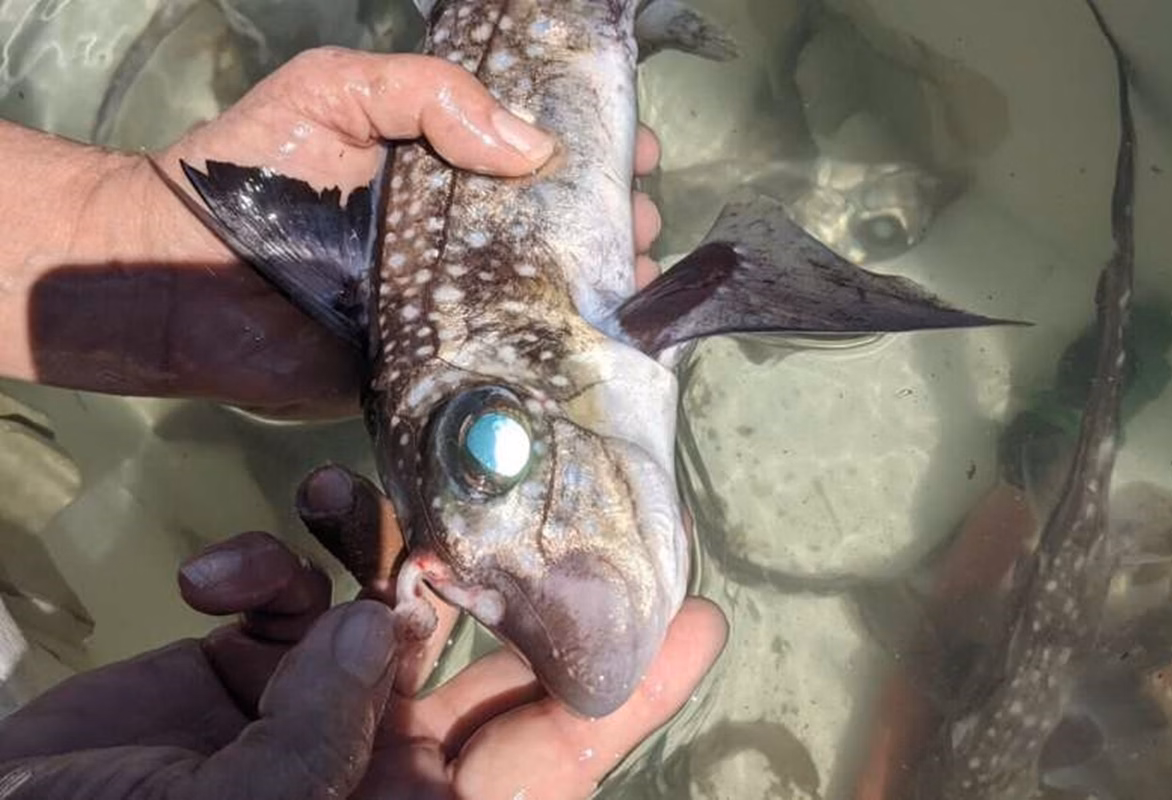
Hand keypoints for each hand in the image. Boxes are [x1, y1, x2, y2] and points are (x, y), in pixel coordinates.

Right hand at [0, 471, 725, 799]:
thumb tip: (367, 626)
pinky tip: (219, 570)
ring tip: (333, 508)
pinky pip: (294, 595)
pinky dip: (269, 566)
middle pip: (492, 660)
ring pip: (393, 600)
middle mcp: (388, 761)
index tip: (700, 618)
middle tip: (560, 474)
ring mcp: (322, 708)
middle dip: (516, 571)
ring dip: (375, 541)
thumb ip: (322, 737)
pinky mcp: (255, 666)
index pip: (553, 753)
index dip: (630, 690)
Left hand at [28, 49, 663, 416]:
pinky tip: (605, 344)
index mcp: (439, 170)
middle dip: (612, 217)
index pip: (535, 155)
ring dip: (603, 284)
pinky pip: (505, 358)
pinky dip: (556, 354)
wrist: (178, 277)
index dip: (590, 148)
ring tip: (641, 274)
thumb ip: (426, 95)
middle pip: (557, 225)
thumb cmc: (252, 171)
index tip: (633, 148)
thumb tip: (531, 147)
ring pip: (546, 294)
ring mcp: (452, 304)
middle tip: (641, 216)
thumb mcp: (337, 92)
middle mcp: (458, 238)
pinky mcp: (437, 365)